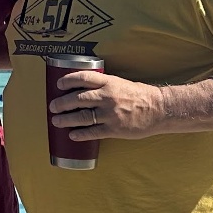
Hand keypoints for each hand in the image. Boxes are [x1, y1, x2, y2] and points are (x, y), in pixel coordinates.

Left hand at [49, 68, 170, 140]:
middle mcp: (107, 97)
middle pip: (77, 99)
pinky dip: (80, 134)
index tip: (58, 84)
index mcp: (109, 82)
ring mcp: (110, 114)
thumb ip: (103, 85)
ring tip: (56, 121)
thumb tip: (81, 89)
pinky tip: (72, 135)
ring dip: (65, 119)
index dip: (67, 81)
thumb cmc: (139, 95)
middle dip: (61, 103)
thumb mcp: (120, 83)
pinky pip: (92, 132)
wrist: (159, 109)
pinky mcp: (114, 129)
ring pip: (81, 117)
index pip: (82, 78)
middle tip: (53, 106)